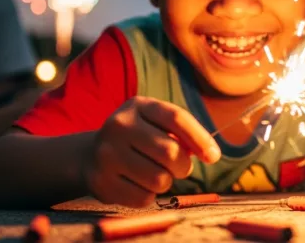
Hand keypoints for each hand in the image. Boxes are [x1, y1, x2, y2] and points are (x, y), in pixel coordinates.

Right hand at [83, 96, 220, 207]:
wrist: (90, 155)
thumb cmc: (138, 138)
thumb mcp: (156, 124)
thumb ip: (183, 133)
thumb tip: (210, 153)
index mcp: (137, 106)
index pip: (176, 118)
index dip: (200, 138)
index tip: (214, 156)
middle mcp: (119, 126)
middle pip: (170, 152)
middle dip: (183, 166)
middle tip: (180, 167)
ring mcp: (107, 154)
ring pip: (159, 179)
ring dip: (166, 181)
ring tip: (156, 173)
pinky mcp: (101, 182)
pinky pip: (144, 198)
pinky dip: (149, 195)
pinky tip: (139, 184)